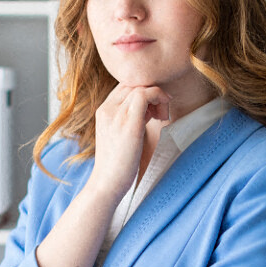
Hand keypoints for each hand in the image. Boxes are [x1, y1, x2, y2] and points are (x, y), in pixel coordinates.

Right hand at [87, 84, 170, 203]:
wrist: (107, 183)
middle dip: (151, 93)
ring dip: (158, 97)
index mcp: (103, 111)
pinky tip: (162, 116)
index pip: (124, 87)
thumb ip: (130, 119)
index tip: (153, 110)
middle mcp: (107, 109)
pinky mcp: (129, 122)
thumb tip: (150, 109)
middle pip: (133, 83)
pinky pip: (145, 94)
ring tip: (162, 117)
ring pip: (140, 86)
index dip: (142, 93)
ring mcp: (116, 114)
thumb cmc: (118, 165)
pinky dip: (159, 98)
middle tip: (160, 114)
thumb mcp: (121, 136)